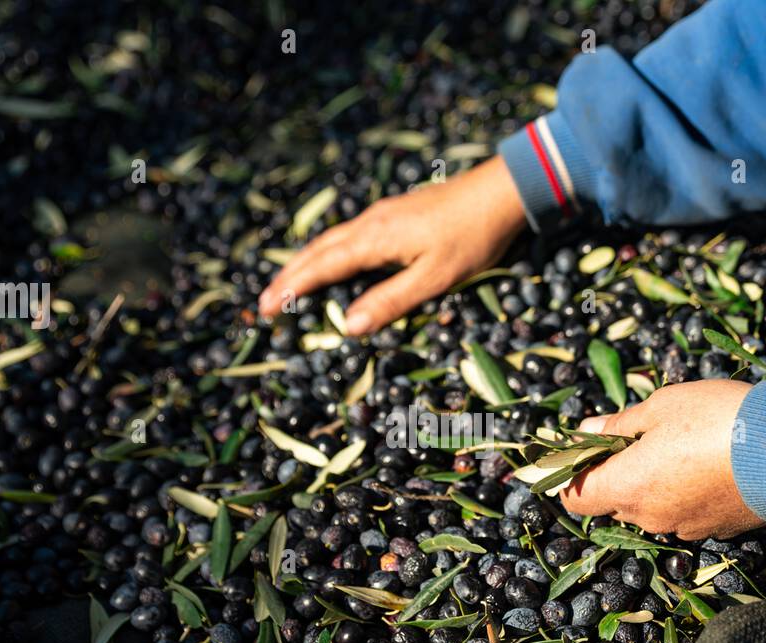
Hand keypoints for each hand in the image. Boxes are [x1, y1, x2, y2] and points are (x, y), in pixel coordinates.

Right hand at [258, 156, 525, 334]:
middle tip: (264, 302)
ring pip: (332, 240)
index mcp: (375, 239)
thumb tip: (348, 326)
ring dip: (306, 263)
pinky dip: (328, 252)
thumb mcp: (434, 278)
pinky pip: (348, 234)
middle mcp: (370, 222)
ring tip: (288, 283)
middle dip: (289, 277)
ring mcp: (382, 214)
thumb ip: (390, 301)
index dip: (292, 289)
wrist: (501, 193)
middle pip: (319, 251)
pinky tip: (332, 259)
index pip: (322, 267)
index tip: (265, 308)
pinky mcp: (396, 213)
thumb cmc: (473, 238)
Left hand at [559, 379, 763, 539]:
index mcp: (628, 486)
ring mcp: (684, 527)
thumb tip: (587, 429)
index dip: (572, 476)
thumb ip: (620, 424)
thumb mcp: (662, 406)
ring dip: (653, 484)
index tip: (582, 453)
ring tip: (679, 448)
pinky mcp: (715, 530)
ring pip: (650, 509)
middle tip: (636, 438)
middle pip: (614, 503)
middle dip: (617, 474)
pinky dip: (685, 495)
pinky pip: (684, 514)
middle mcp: (650, 516)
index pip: (576, 498)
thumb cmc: (718, 418)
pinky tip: (707, 466)